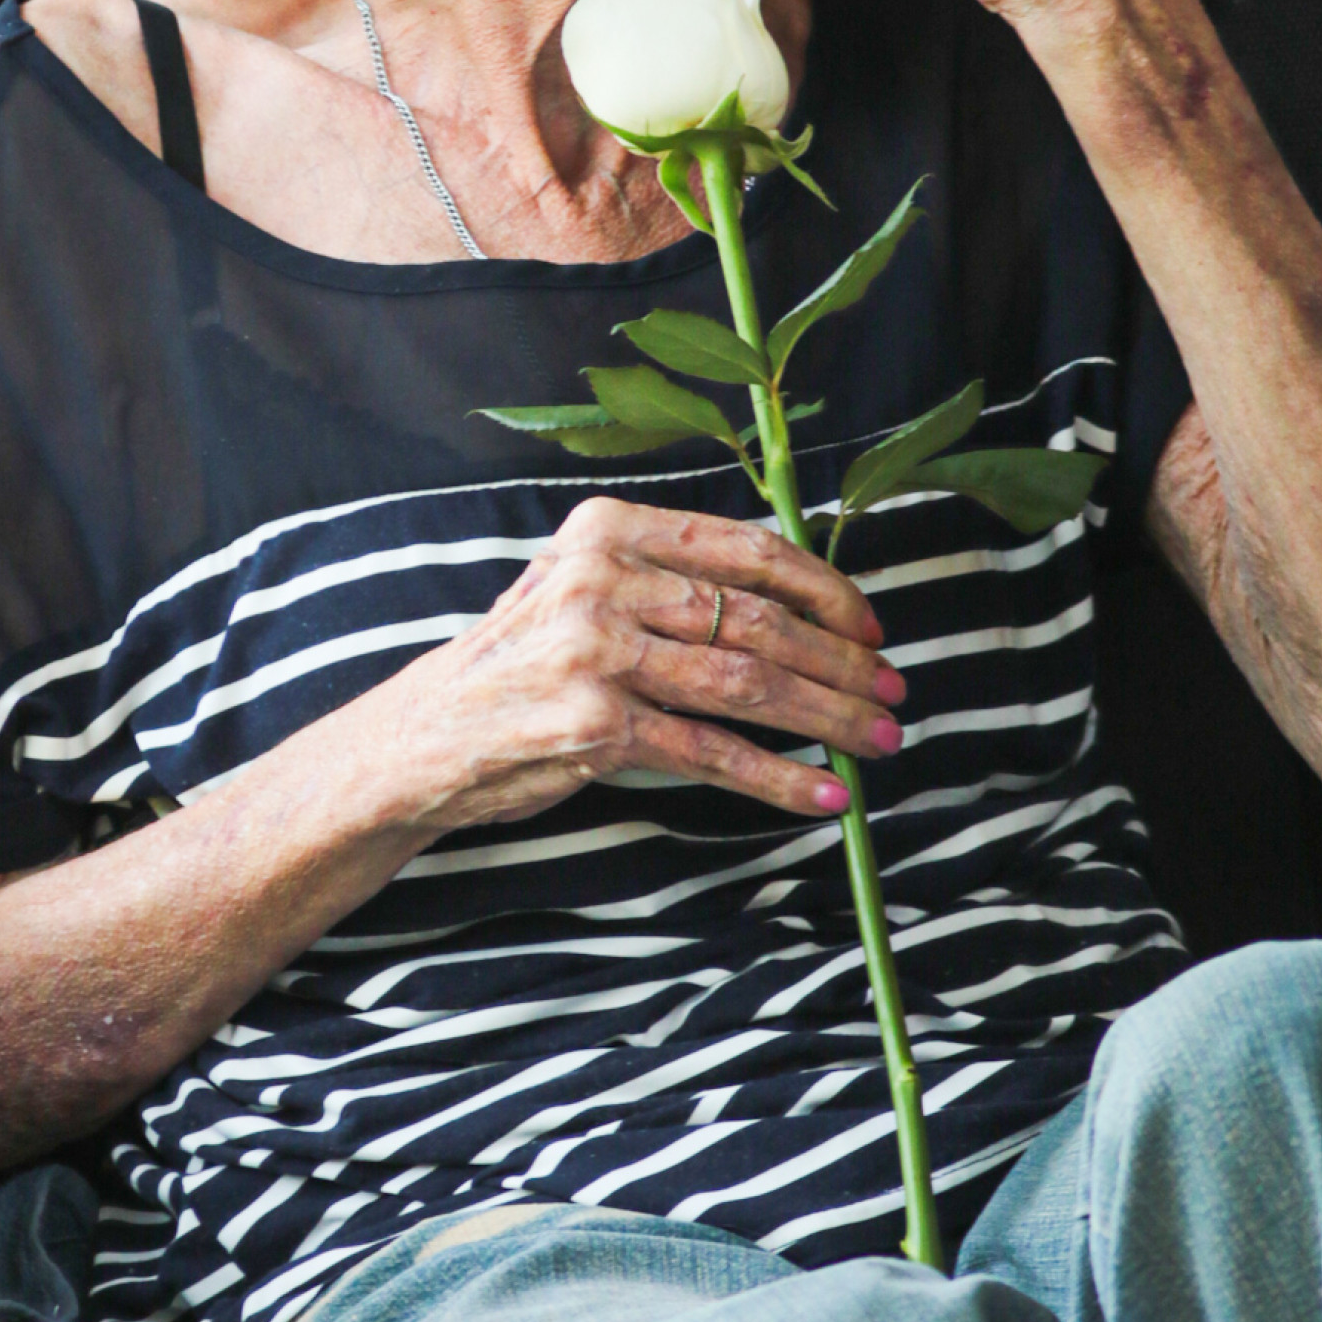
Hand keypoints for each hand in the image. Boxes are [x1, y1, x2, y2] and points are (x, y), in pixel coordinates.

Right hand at [380, 495, 902, 830]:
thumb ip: (671, 580)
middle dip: (842, 661)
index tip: (872, 626)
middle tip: (895, 691)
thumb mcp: (585, 589)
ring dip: (829, 716)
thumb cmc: (524, 661)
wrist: (427, 735)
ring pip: (748, 684)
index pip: (746, 549)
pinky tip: (825, 795)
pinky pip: (713, 752)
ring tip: (879, 739)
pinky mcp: (597, 725)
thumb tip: (801, 604)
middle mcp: (603, 578)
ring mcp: (598, 651)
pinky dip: (779, 778)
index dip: (824, 590)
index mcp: (609, 527)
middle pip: (759, 620)